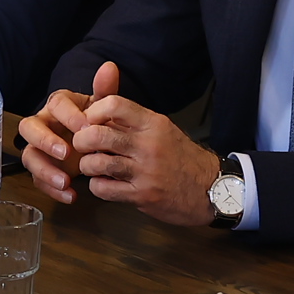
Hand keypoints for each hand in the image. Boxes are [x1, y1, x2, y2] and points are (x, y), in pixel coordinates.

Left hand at [17, 60, 221, 224]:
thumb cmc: (181, 157)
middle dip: (81, 140)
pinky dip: (97, 186)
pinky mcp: (143, 195)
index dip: (93, 112)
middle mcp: (149, 144)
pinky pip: (104, 189)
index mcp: (153, 123)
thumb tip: (101, 98)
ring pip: (97, 163)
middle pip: (98, 134)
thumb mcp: (162, 128)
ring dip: (87, 165)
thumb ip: (133, 116)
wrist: (213, 188)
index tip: (90, 122)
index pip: (114, 105)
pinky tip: (103, 183)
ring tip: (91, 166)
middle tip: (82, 145)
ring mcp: (146, 171)